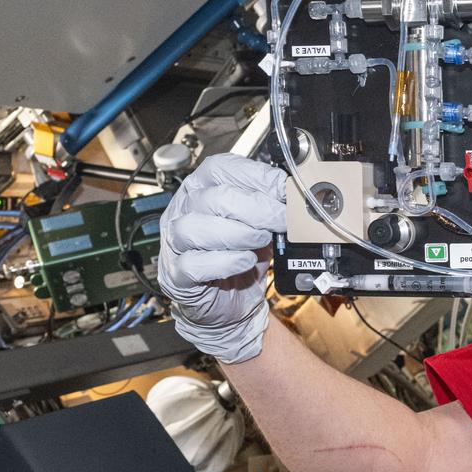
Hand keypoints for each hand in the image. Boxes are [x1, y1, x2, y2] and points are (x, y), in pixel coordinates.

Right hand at [156, 154, 285, 363]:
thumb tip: (297, 197)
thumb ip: (271, 208)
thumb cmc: (241, 257)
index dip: (256, 176)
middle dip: (257, 209)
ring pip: (197, 227)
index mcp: (201, 188)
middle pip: (214, 197)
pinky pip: (195, 264)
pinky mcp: (177, 274)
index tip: (283, 189)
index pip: (220, 168)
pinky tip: (245, 262)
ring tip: (261, 241)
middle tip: (281, 220)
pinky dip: (225, 262)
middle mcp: (183, 210)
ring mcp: (175, 242)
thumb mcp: (261, 226)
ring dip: (239, 233)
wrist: (229, 302)